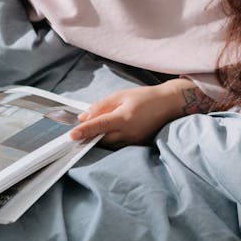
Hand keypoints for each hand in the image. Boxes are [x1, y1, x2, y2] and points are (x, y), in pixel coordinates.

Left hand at [68, 81, 190, 147]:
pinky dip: (111, 140)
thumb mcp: (121, 95)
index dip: (84, 130)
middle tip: (79, 132)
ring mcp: (134, 141)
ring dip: (100, 138)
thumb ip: (101, 106)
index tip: (71, 135)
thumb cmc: (145, 97)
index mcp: (124, 117)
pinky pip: (118, 146)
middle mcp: (129, 132)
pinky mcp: (138, 145)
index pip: (99, 126)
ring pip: (109, 144)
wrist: (169, 105)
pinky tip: (111, 132)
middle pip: (102, 139)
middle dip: (90, 136)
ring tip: (97, 129)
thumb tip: (83, 117)